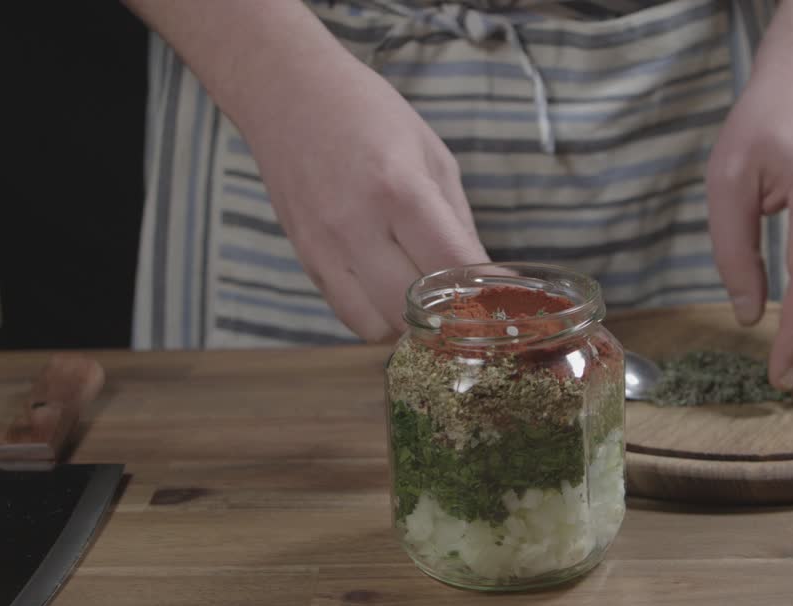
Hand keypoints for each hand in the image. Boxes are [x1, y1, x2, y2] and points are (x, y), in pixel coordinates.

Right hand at [242, 55, 486, 341]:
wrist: (286, 92)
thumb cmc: (369, 115)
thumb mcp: (432, 155)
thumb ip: (458, 222)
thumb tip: (481, 278)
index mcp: (400, 192)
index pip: (452, 266)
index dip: (485, 290)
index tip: (506, 298)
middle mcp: (358, 227)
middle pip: (413, 310)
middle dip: (447, 315)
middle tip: (467, 304)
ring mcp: (324, 249)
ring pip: (376, 326)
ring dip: (409, 324)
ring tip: (427, 302)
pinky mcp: (304, 260)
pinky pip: (347, 313)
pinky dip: (377, 315)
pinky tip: (393, 292)